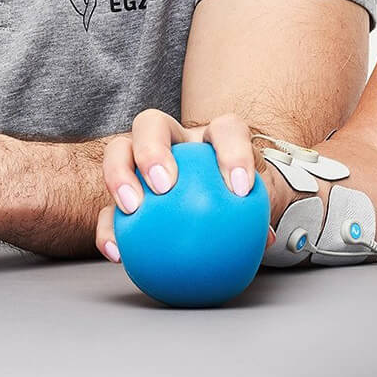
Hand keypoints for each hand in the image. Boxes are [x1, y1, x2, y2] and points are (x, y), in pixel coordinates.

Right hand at [95, 109, 262, 262]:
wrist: (213, 208)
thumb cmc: (235, 202)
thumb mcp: (254, 210)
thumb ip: (260, 219)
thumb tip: (269, 239)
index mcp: (211, 139)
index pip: (226, 129)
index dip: (234, 151)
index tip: (241, 189)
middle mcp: (173, 140)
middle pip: (153, 123)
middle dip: (153, 148)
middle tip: (164, 185)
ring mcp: (141, 162)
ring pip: (119, 150)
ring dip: (119, 174)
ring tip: (131, 208)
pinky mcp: (122, 193)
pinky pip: (107, 207)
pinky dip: (107, 228)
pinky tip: (116, 252)